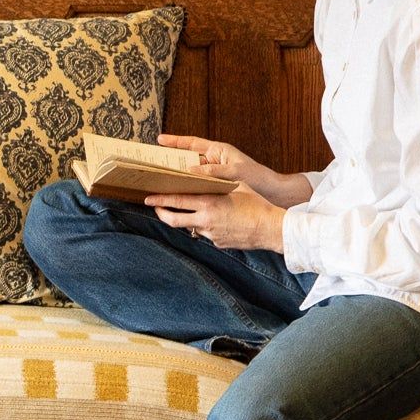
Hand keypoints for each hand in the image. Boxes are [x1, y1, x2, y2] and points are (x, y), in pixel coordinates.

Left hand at [145, 184, 287, 252]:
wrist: (271, 228)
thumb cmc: (256, 204)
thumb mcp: (235, 186)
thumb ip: (216, 182)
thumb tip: (201, 176)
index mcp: (208, 204)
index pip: (176, 202)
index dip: (160, 200)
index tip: (148, 198)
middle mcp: (205, 220)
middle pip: (173, 220)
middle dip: (161, 213)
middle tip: (156, 208)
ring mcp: (210, 234)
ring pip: (191, 226)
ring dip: (187, 219)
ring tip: (190, 211)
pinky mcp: (217, 243)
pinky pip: (206, 234)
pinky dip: (206, 227)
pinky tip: (218, 221)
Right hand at [154, 134, 269, 186]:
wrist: (272, 192)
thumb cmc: (257, 177)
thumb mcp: (235, 172)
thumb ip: (214, 171)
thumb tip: (191, 172)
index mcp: (218, 151)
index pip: (192, 143)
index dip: (175, 141)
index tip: (159, 140)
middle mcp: (214, 161)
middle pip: (188, 158)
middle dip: (172, 160)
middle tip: (154, 163)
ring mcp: (214, 173)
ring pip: (190, 174)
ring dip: (178, 177)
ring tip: (161, 182)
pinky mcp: (215, 186)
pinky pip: (197, 186)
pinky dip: (188, 190)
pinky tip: (179, 196)